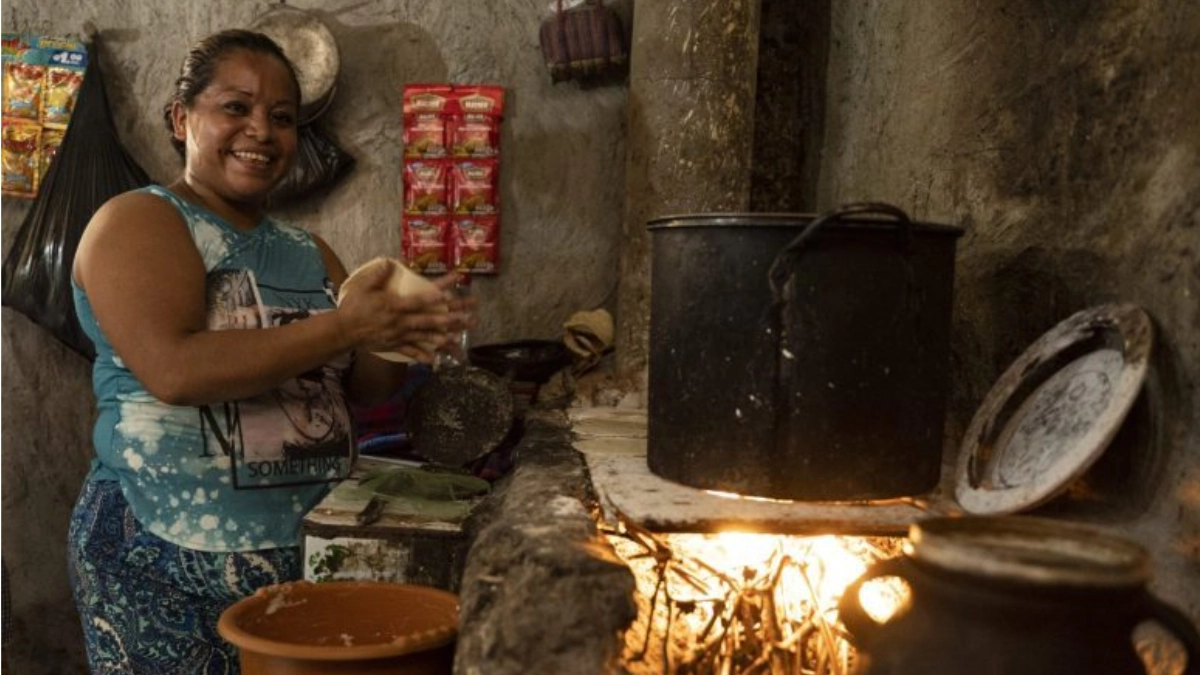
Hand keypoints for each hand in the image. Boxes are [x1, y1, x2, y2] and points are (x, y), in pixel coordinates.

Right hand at [336, 263, 468, 362]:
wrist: (343, 331)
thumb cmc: (353, 307)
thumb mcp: (363, 287)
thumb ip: (377, 275)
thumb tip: (389, 262)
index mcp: (394, 306)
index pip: (419, 300)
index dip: (434, 296)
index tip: (449, 294)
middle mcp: (400, 322)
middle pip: (429, 320)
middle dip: (450, 319)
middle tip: (467, 318)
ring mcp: (399, 335)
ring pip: (424, 337)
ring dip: (443, 338)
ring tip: (459, 339)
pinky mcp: (394, 345)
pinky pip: (411, 351)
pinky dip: (422, 355)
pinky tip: (435, 360)